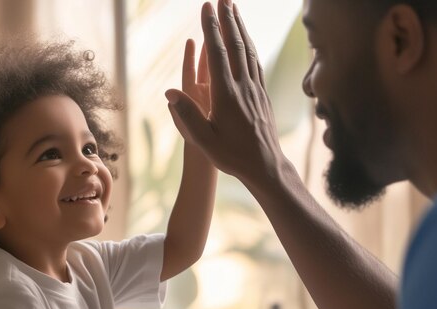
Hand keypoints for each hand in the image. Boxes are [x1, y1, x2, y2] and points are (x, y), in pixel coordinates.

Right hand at [165, 0, 286, 186]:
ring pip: (249, 51)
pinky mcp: (262, 94)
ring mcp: (256, 89)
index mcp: (227, 95)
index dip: (212, 28)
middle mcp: (243, 86)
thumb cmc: (232, 156)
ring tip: (234, 9)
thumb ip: (187, 116)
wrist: (266, 166)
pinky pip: (256, 63)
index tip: (206, 7)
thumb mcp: (204, 140)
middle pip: (236, 45)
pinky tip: (247, 40)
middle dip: (228, 18)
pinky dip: (250, 45)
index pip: (219, 54)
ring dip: (240, 27)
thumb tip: (170, 92)